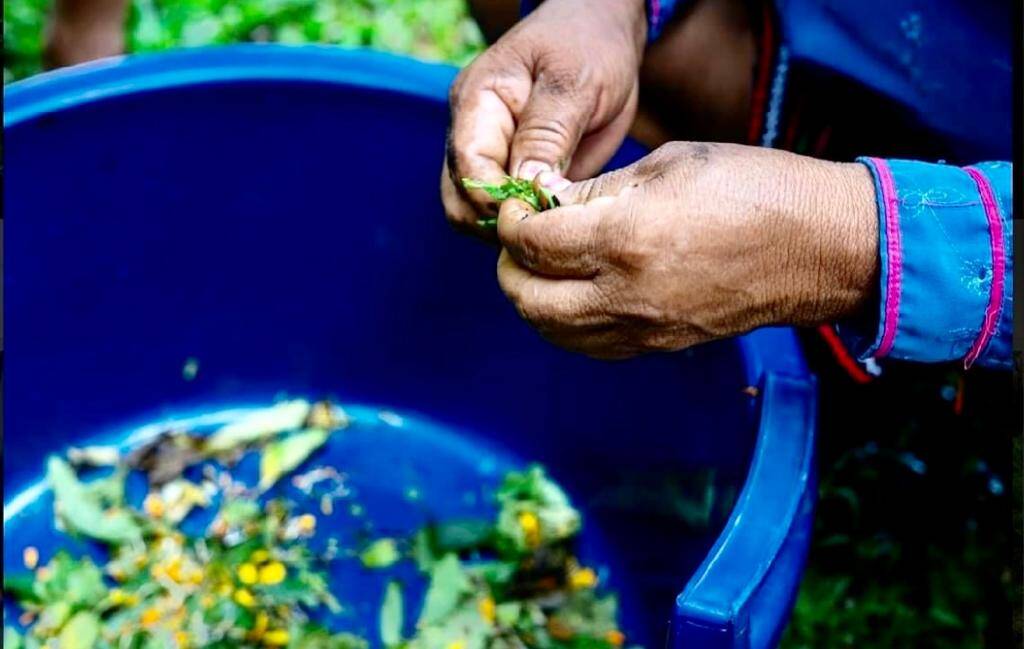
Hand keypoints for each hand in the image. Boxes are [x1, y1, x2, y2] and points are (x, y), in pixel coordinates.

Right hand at [442, 0, 645, 239]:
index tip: (537, 211)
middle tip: (550, 226)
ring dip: (511, 229)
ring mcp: (491, 156)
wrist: (602, 34)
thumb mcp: (573, 83)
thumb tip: (525, 185)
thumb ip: (547, 134)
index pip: (467, 165)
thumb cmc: (587, 45)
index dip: (497, 199)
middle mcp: (473, 132)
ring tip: (555, 225)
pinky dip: (527, 225)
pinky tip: (557, 221)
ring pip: (476, 214)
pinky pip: (505, 213)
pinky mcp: (514, 174)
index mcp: (477, 102)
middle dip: (499, 221)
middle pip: (460, 199)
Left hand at [495, 142, 879, 358]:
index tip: (522, 204)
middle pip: (526, 298)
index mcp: (625, 237)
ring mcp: (643, 328)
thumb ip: (596, 190)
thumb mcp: (667, 165)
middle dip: (510, 265)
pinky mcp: (658, 346)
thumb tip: (545, 201)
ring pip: (551, 331)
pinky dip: (564, 323)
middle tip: (523, 237)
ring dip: (532, 298)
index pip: (531, 243)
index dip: (512, 221)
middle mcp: (626, 293)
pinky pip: (588, 346)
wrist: (817, 247)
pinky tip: (576, 293)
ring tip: (546, 265)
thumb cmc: (751, 188)